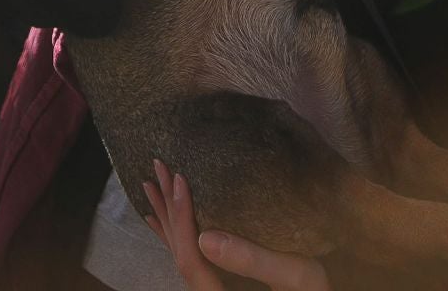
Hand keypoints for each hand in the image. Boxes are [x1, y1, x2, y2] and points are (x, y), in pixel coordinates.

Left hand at [143, 159, 329, 290]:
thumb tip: (204, 238)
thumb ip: (254, 260)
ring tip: (152, 185)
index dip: (182, 217)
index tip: (180, 179)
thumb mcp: (295, 276)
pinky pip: (190, 257)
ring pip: (181, 253)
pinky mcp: (222, 280)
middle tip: (158, 168)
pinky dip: (174, 233)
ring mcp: (215, 286)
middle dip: (168, 208)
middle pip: (179, 253)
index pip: (191, 257)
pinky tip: (159, 219)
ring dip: (167, 216)